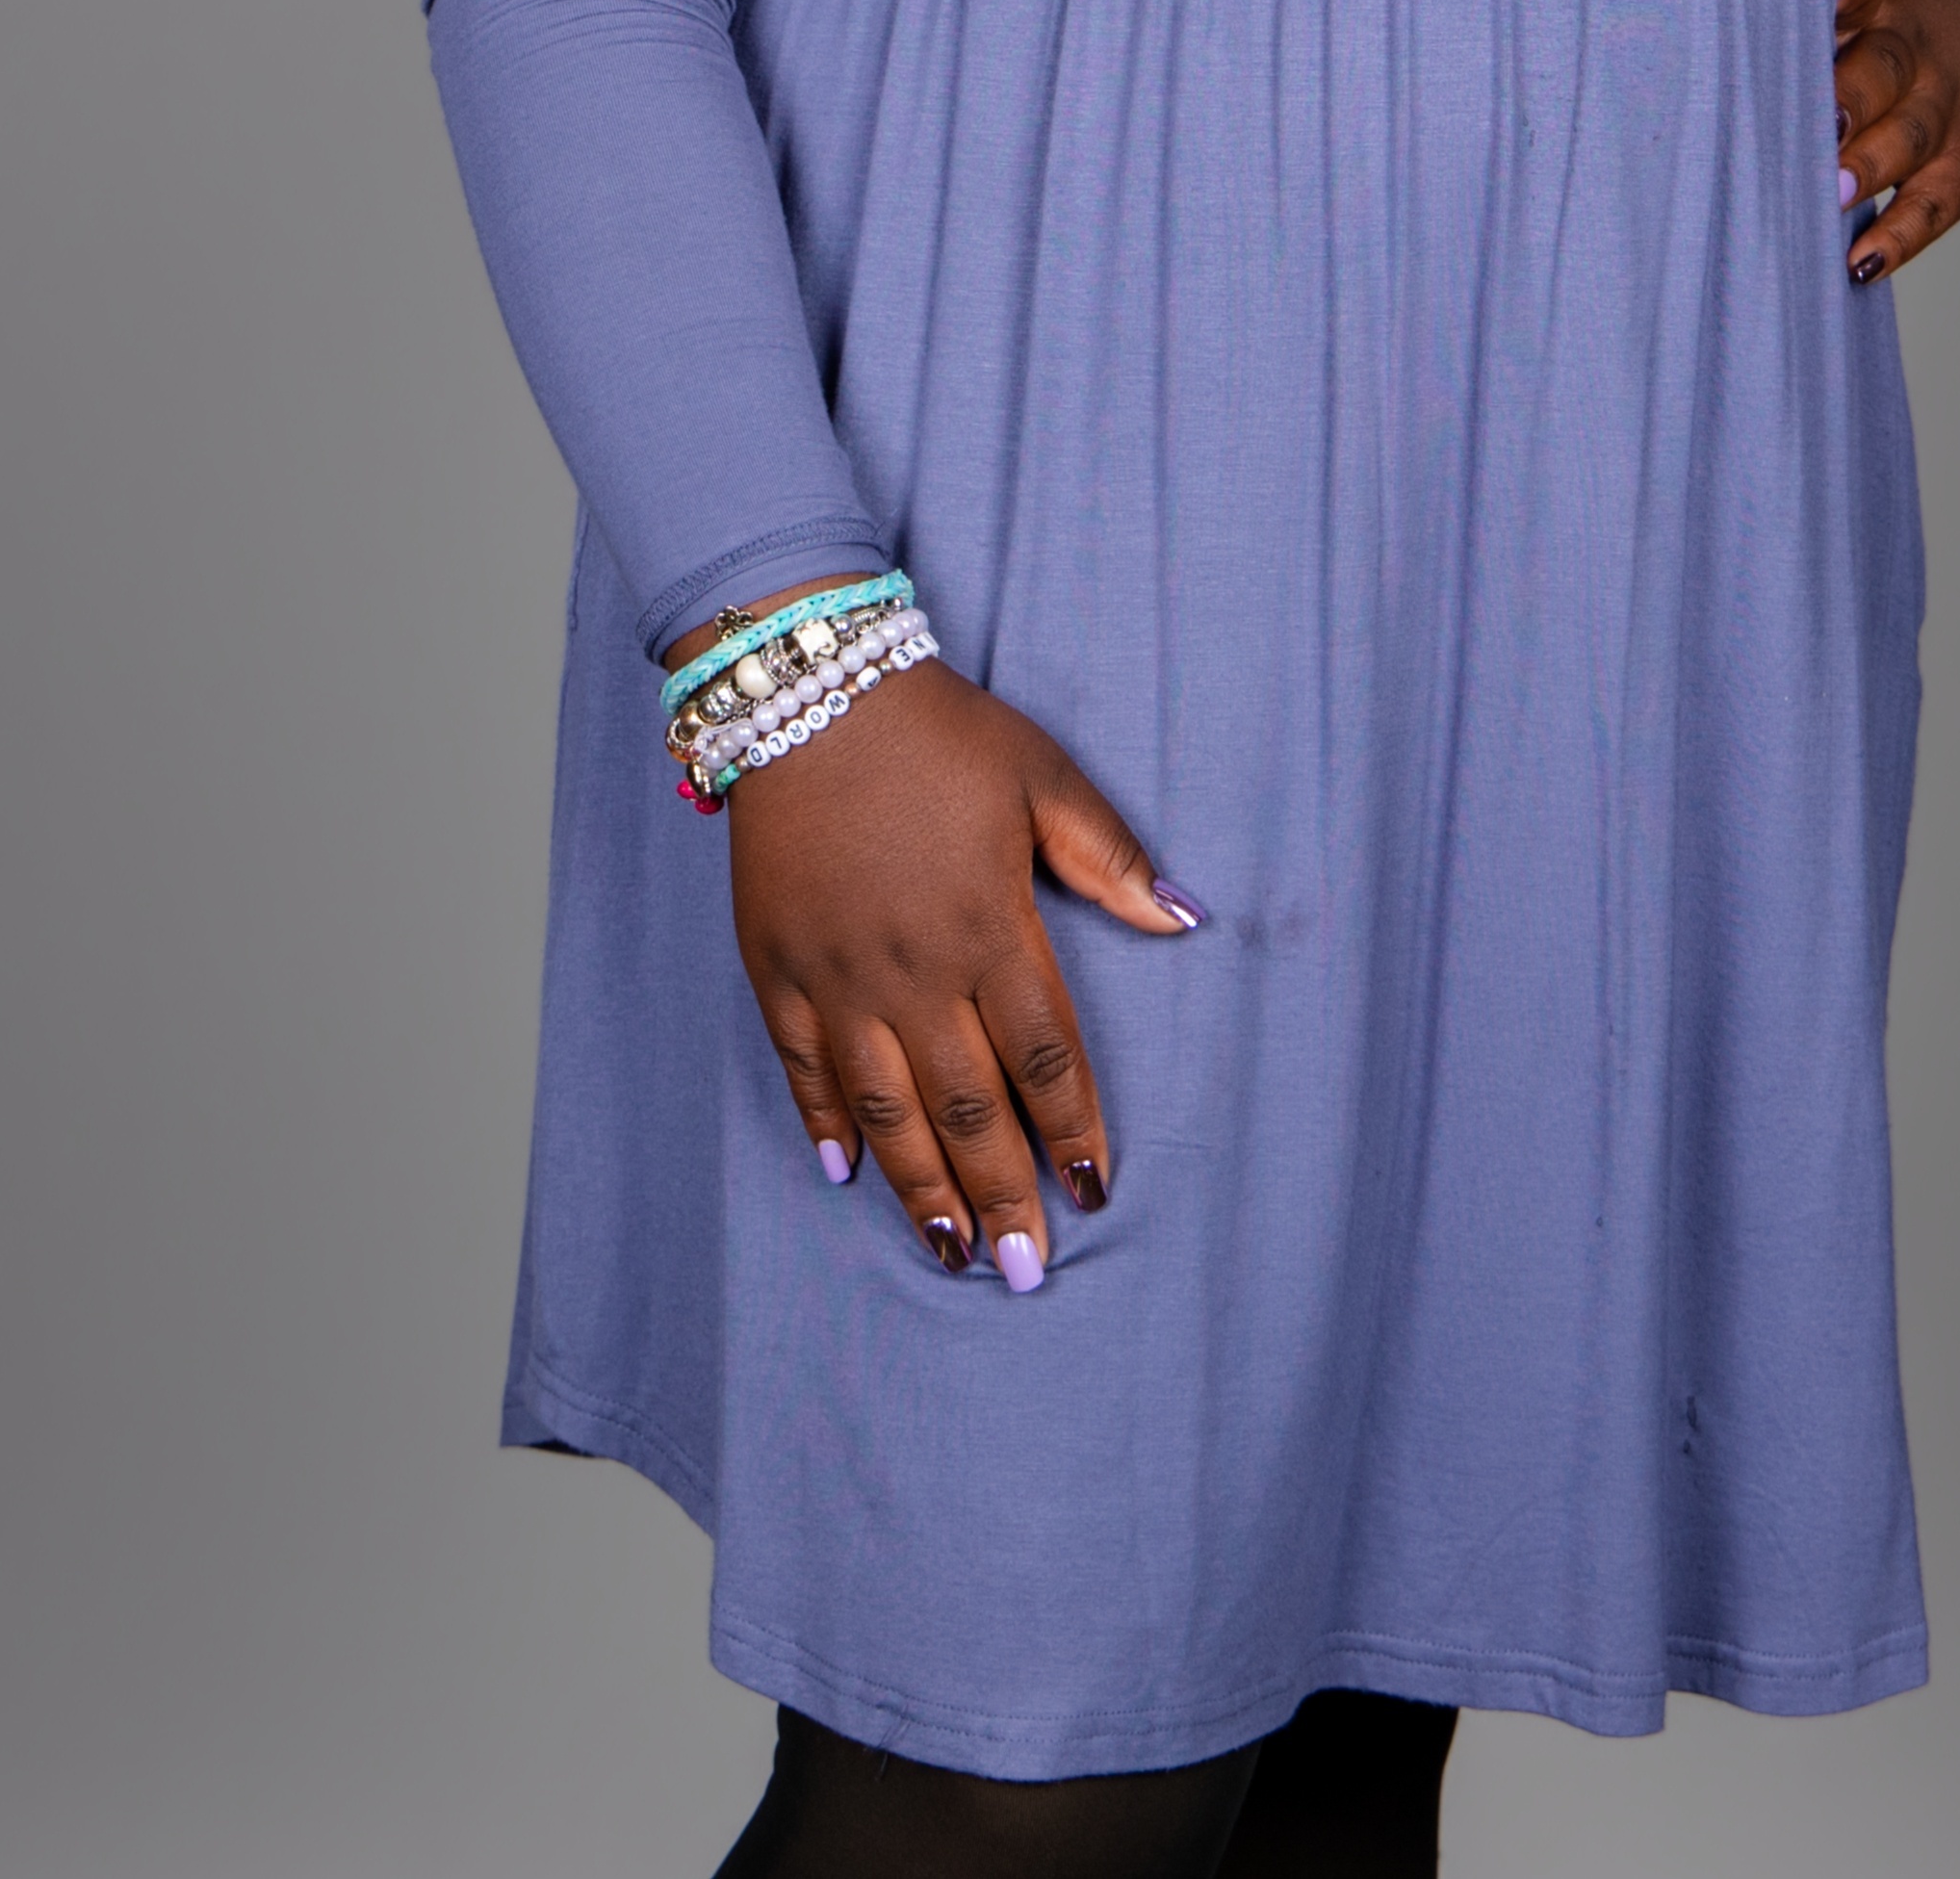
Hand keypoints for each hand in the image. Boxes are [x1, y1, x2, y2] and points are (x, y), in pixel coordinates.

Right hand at [683, 608, 1196, 1287]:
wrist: (809, 690)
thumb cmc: (937, 730)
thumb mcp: (1041, 775)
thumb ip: (1107, 856)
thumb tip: (1183, 920)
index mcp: (988, 925)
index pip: (1045, 1054)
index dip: (1071, 1129)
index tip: (1092, 1191)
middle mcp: (913, 968)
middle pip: (967, 1105)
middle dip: (1001, 1193)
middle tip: (1024, 1269)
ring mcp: (838, 975)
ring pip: (885, 1107)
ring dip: (921, 1186)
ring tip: (952, 1252)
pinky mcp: (776, 967)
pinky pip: (802, 1066)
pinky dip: (825, 1124)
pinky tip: (847, 1175)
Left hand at [1832, 0, 1959, 286]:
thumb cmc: (1898, 4)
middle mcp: (1914, 49)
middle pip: (1883, 70)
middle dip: (1847, 100)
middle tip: (1813, 127)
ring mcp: (1944, 109)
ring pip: (1910, 138)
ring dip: (1868, 168)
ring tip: (1831, 195)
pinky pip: (1934, 206)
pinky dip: (1899, 237)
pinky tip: (1860, 264)